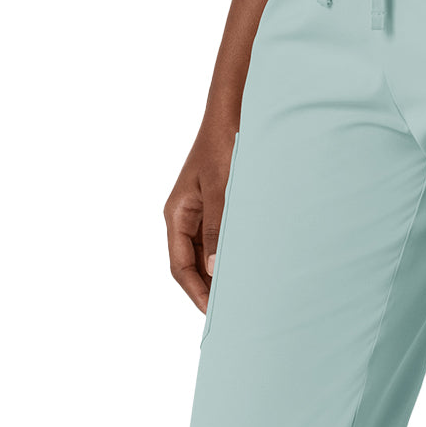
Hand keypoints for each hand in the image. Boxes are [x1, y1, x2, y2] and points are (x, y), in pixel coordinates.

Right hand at [164, 121, 236, 312]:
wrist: (233, 113)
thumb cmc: (224, 146)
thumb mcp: (222, 189)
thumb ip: (218, 229)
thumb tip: (214, 269)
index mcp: (177, 215)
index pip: (179, 267)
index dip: (195, 293)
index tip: (213, 312)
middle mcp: (185, 217)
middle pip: (191, 266)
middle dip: (208, 290)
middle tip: (232, 312)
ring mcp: (201, 213)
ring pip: (206, 256)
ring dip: (220, 275)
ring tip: (242, 296)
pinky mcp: (218, 207)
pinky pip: (220, 241)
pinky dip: (230, 257)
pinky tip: (248, 269)